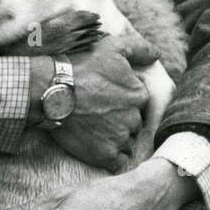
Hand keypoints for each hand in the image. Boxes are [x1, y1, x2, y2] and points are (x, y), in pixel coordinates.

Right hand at [43, 33, 158, 172]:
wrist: (52, 92)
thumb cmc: (82, 67)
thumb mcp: (113, 47)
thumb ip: (140, 48)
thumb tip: (157, 55)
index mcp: (139, 95)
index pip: (139, 103)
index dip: (125, 101)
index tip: (108, 99)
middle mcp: (134, 119)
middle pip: (134, 123)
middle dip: (122, 120)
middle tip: (101, 115)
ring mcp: (119, 138)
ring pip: (126, 142)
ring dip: (117, 139)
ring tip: (98, 131)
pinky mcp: (104, 154)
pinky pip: (118, 162)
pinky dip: (113, 158)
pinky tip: (101, 148)